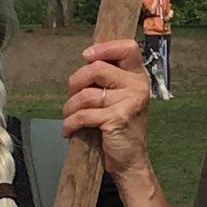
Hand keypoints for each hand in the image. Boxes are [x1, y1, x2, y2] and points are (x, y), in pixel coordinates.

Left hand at [65, 39, 152, 180]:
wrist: (130, 159)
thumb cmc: (120, 126)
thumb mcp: (120, 96)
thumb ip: (108, 78)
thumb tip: (86, 61)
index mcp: (138, 77)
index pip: (128, 47)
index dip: (104, 48)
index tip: (87, 57)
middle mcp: (137, 87)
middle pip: (97, 69)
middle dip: (75, 82)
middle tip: (72, 95)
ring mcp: (129, 103)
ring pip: (86, 94)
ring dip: (70, 107)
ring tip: (69, 116)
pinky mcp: (117, 119)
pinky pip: (83, 115)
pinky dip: (70, 123)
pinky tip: (69, 129)